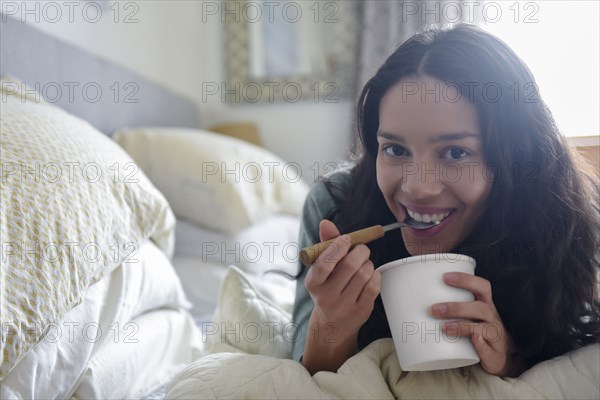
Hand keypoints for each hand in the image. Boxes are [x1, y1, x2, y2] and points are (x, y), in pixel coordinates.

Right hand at [304, 219, 380, 344]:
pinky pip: (374, 286)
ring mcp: (344, 305)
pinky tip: (370, 275)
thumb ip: (326, 245)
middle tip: (361, 249)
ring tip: (364, 263)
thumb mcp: (321, 269)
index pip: (324, 263)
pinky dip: (375, 275)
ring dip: (368, 263)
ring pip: (364, 274)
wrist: (332, 323)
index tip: (346, 239)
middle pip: (349, 266)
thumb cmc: (327, 288)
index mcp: (313, 283)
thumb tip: (326, 223)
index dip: (338, 247)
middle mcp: (327, 296)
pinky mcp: (361, 311)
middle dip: (360, 251)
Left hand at [430, 272, 525, 376]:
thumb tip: (411, 299)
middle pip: (481, 308)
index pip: (482, 287)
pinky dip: (481, 345)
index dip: (466, 280)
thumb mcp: (467, 314)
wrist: (498, 356)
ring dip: (463, 326)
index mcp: (485, 304)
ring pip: (485, 328)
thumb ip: (448, 304)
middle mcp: (492, 318)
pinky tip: (474, 341)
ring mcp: (495, 337)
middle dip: (457, 307)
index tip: (445, 277)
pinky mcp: (494, 355)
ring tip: (444, 328)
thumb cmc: (476, 329)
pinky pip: (490, 350)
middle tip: (434, 309)